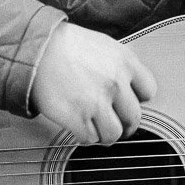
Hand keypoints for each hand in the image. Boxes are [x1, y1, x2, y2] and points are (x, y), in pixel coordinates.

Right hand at [31, 22, 156, 144]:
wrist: (35, 51)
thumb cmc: (64, 45)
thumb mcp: (102, 45)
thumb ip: (120, 64)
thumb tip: (130, 86)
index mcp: (125, 62)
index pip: (148, 91)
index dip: (136, 98)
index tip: (125, 102)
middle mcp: (116, 83)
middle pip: (134, 117)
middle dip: (124, 122)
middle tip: (113, 122)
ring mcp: (98, 102)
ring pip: (115, 134)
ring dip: (105, 134)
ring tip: (96, 127)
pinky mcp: (79, 118)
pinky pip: (91, 139)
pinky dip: (85, 136)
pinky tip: (79, 128)